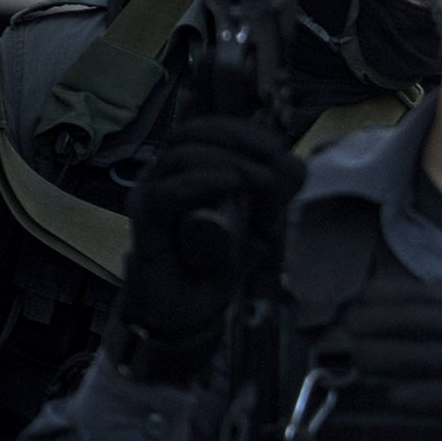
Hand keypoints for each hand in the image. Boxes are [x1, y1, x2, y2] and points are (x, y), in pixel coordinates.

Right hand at [120, 116, 305, 359]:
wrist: (188, 311)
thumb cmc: (217, 263)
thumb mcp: (259, 226)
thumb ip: (275, 196)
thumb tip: (296, 163)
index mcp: (184, 171)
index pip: (205, 130)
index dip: (242, 131)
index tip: (278, 149)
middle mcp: (160, 177)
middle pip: (189, 133)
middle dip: (237, 138)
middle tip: (273, 157)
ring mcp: (149, 197)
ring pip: (180, 157)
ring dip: (228, 160)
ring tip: (263, 180)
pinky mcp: (145, 224)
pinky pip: (168, 193)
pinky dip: (206, 183)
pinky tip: (234, 185)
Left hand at [339, 281, 441, 440]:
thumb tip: (416, 310)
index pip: (437, 296)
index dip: (396, 294)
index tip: (361, 295)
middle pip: (432, 321)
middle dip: (387, 321)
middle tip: (350, 326)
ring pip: (438, 356)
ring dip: (395, 357)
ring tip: (361, 359)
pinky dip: (423, 396)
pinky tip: (394, 398)